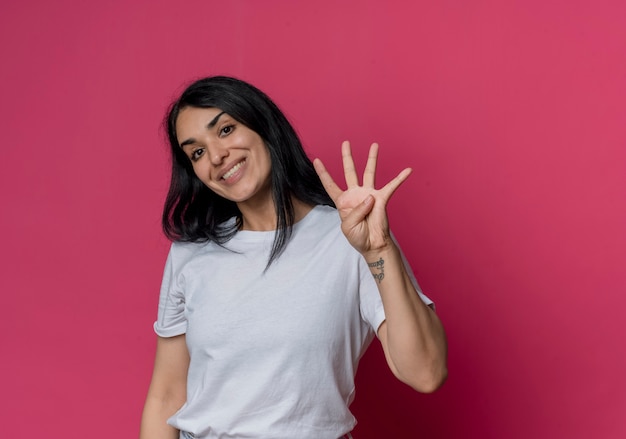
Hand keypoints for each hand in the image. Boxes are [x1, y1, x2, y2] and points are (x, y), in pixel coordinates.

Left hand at [313, 141, 411, 255]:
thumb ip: (356, 211)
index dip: (323, 173)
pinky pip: (392, 186)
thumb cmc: (358, 237)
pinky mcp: (382, 199)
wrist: (373, 245)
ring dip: (372, 159)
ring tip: (374, 145)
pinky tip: (407, 170)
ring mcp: (369, 195)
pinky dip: (400, 178)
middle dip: (347, 157)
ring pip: (369, 172)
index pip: (330, 184)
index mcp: (343, 201)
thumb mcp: (348, 226)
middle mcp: (355, 194)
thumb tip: (369, 197)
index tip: (316, 160)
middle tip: (345, 143)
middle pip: (349, 171)